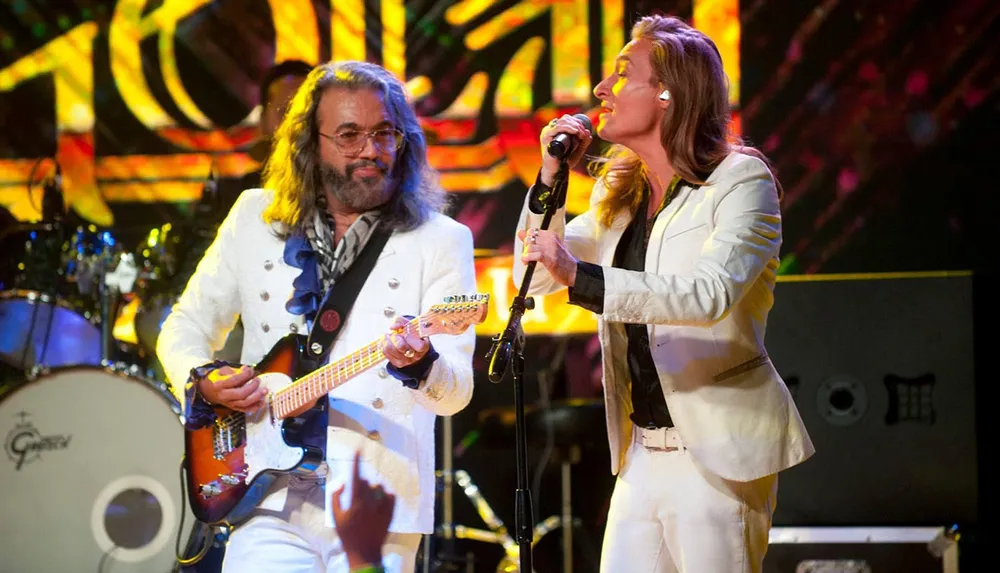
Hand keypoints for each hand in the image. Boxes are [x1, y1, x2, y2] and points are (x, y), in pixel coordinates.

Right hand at [197, 365, 266, 412]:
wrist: (206, 391)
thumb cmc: (215, 379)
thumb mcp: (222, 371)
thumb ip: (235, 370)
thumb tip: (247, 369)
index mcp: (219, 385)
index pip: (234, 380)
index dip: (245, 375)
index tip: (251, 370)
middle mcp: (223, 396)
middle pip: (241, 394)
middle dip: (252, 387)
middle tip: (257, 380)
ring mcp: (228, 403)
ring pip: (244, 403)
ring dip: (256, 397)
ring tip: (264, 391)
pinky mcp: (232, 408)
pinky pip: (244, 410)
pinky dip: (254, 407)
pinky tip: (261, 403)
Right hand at [332, 451, 394, 570]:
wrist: (364, 552)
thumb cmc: (347, 535)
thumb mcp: (336, 517)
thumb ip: (336, 497)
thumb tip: (342, 483)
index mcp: (355, 501)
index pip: (355, 476)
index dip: (356, 461)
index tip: (357, 449)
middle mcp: (370, 502)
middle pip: (367, 482)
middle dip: (361, 485)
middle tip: (356, 499)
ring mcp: (382, 506)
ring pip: (379, 487)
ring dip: (373, 491)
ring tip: (368, 505)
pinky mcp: (391, 512)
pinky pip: (390, 495)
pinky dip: (385, 496)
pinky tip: (379, 505)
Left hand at [381, 316, 428, 367]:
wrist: (408, 343)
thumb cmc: (410, 333)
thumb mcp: (408, 324)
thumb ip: (400, 321)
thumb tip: (393, 327)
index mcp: (423, 346)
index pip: (419, 346)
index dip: (410, 338)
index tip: (406, 332)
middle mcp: (416, 355)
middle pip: (402, 347)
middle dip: (396, 337)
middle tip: (395, 334)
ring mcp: (406, 361)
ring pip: (391, 349)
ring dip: (387, 340)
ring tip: (389, 335)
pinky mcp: (397, 363)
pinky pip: (386, 353)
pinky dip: (384, 344)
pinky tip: (387, 341)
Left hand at [518, 227, 578, 286]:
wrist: (573, 271)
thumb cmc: (560, 260)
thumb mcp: (547, 246)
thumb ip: (532, 239)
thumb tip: (519, 232)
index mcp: (551, 235)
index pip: (531, 231)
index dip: (528, 240)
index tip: (530, 248)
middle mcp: (551, 240)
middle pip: (529, 239)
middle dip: (526, 248)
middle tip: (528, 256)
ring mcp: (550, 249)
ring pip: (530, 247)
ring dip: (526, 255)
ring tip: (528, 260)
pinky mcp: (549, 258)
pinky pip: (533, 255)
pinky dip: (527, 259)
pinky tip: (526, 262)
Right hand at [539, 114, 592, 184]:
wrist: (556, 171)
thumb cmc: (565, 161)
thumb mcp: (578, 150)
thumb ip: (584, 142)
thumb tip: (588, 132)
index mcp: (556, 130)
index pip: (567, 119)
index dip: (577, 122)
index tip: (585, 132)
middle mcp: (551, 129)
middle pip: (565, 118)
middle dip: (577, 124)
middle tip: (584, 134)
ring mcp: (547, 132)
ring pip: (562, 121)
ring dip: (575, 126)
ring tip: (581, 134)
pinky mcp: (546, 137)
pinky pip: (557, 128)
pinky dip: (568, 128)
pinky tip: (575, 132)